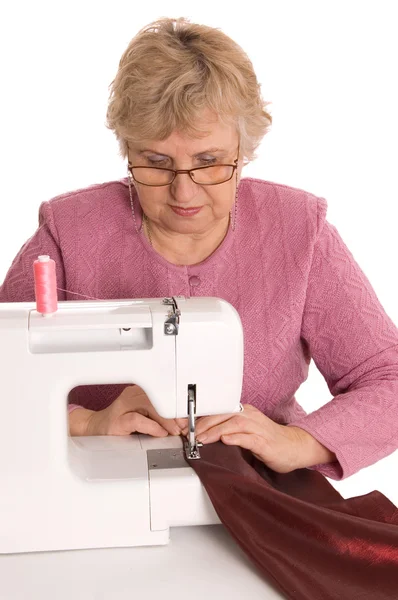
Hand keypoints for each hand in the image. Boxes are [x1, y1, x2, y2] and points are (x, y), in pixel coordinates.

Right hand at [80, 385, 187, 436]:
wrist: (95, 430)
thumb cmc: (121, 425)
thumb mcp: (145, 418)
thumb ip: (161, 419)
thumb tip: (181, 425)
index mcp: (140, 392)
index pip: (163, 394)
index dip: (177, 408)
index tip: (187, 419)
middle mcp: (132, 395)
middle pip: (158, 399)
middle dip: (174, 414)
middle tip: (184, 427)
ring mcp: (123, 406)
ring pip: (150, 406)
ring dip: (165, 420)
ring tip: (175, 431)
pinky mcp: (117, 420)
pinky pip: (137, 419)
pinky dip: (152, 426)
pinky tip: (160, 432)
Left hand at [183, 404, 304, 473]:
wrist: (295, 447)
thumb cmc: (268, 442)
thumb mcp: (244, 434)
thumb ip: (226, 432)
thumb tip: (202, 437)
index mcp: (243, 412)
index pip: (217, 411)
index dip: (199, 418)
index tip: (185, 427)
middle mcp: (249, 416)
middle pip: (222, 415)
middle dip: (202, 424)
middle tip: (189, 434)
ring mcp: (258, 427)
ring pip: (232, 424)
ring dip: (214, 432)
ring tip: (201, 439)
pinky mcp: (264, 441)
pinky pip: (248, 438)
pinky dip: (236, 438)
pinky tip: (226, 441)